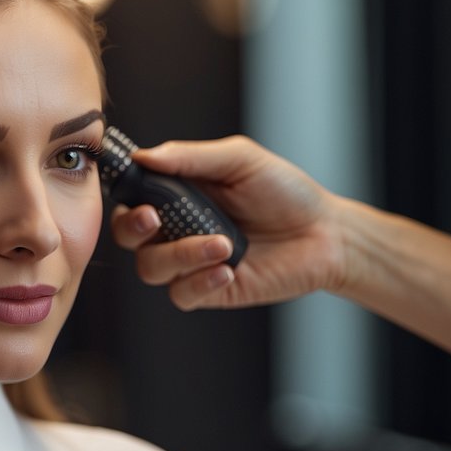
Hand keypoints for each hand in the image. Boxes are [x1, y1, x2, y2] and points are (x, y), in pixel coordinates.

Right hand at [108, 135, 347, 309]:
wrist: (326, 235)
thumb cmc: (286, 193)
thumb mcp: (240, 160)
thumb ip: (190, 157)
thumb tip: (144, 156)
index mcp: (176, 194)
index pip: (130, 197)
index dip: (124, 198)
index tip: (137, 196)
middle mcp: (176, 229)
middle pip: (127, 237)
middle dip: (133, 230)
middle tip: (154, 220)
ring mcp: (190, 262)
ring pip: (151, 268)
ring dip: (181, 256)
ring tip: (223, 245)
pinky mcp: (208, 290)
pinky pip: (181, 294)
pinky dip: (199, 282)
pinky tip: (227, 271)